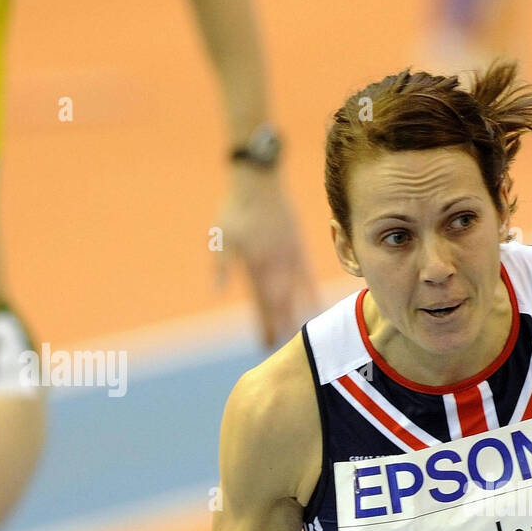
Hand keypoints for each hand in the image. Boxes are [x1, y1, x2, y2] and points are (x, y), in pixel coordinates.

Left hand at [216, 171, 320, 348]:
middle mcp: (277, 265)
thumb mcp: (221, 235)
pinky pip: (309, 278)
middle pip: (280, 304)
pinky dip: (312, 295)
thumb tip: (216, 293)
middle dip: (280, 326)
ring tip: (297, 336)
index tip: (264, 344)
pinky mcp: (300, 250)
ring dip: (296, 316)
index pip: (261, 303)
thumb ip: (221, 266)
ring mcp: (291, 258)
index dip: (264, 324)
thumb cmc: (235, 208)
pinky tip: (315, 310)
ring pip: (296, 294)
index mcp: (256, 264)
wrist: (260, 181)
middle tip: (279, 349)